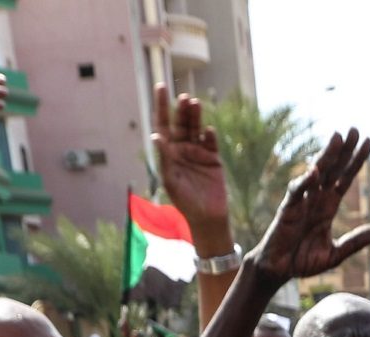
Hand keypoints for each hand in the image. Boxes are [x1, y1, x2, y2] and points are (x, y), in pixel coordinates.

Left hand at [151, 83, 227, 230]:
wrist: (207, 217)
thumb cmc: (185, 202)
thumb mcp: (171, 180)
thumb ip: (165, 158)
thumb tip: (156, 137)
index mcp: (168, 153)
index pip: (163, 124)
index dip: (162, 106)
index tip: (161, 87)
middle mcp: (182, 149)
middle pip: (181, 123)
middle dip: (181, 109)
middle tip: (183, 97)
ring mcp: (198, 152)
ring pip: (196, 128)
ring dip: (195, 116)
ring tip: (195, 103)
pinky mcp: (214, 158)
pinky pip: (211, 142)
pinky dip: (210, 135)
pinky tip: (208, 131)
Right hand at [249, 130, 369, 284]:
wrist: (278, 271)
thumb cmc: (302, 261)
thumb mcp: (335, 253)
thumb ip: (356, 241)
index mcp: (328, 207)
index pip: (345, 179)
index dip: (356, 161)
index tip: (369, 142)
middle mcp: (316, 199)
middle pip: (333, 169)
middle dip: (344, 150)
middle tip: (356, 130)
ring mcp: (302, 202)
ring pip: (316, 173)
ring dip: (326, 156)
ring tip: (337, 138)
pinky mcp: (288, 209)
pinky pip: (297, 191)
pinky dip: (305, 181)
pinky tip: (315, 171)